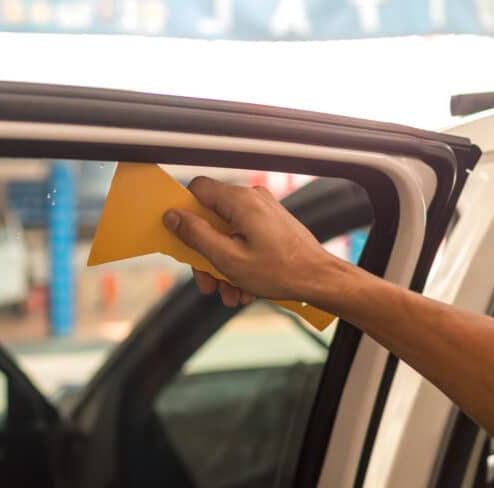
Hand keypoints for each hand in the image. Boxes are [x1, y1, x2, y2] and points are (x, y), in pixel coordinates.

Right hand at [163, 176, 343, 304]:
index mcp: (240, 201)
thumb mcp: (227, 258)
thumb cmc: (281, 271)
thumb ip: (196, 235)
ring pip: (226, 232)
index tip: (179, 235)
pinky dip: (238, 261)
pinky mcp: (270, 223)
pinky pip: (242, 237)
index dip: (183, 211)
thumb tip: (172, 216)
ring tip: (229, 292)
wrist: (320, 279)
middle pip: (210, 218)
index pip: (197, 189)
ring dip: (221, 264)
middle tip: (207, 281)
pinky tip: (243, 287)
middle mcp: (251, 199)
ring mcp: (262, 211)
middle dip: (204, 253)